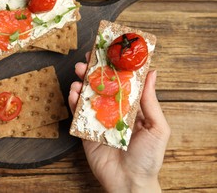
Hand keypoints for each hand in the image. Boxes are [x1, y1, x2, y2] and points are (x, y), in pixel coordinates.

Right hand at [69, 53, 170, 192]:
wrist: (129, 183)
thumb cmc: (148, 157)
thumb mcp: (157, 128)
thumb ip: (150, 101)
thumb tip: (152, 73)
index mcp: (131, 108)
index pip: (122, 83)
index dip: (115, 67)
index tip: (109, 52)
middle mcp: (113, 111)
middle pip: (101, 87)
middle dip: (94, 72)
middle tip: (87, 59)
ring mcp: (98, 120)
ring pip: (87, 97)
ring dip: (82, 83)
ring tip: (79, 72)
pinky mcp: (85, 131)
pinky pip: (77, 114)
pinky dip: (74, 102)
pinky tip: (74, 92)